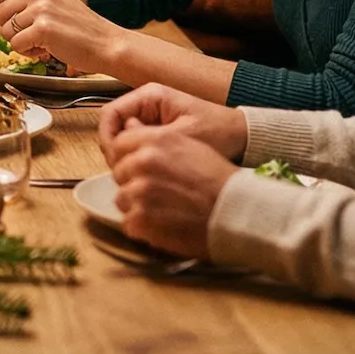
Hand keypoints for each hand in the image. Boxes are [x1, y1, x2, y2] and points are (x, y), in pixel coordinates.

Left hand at [0, 0, 122, 73]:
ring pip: (6, 31)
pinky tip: (47, 47)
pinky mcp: (42, 28)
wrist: (105, 42)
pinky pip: (17, 44)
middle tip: (35, 32)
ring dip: (20, 42)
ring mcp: (41, 8)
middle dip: (11, 28)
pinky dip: (28, 51)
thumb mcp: (53, 2)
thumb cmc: (76, 27)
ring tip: (44, 39)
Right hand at [99, 83, 248, 163]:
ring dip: (125, 157)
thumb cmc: (217, 131)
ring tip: (138, 174)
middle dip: (116, 150)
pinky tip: (146, 172)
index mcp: (150, 96)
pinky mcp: (157, 132)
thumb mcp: (182, 136)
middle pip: (114, 128)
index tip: (115, 159)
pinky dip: (136, 159)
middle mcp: (146, 104)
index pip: (110, 113)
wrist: (242, 136)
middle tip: (126, 172)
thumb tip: (120, 142)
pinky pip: (136, 145)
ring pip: (123, 139)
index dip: (107, 137)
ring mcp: (150, 118)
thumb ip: (149, 136)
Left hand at [106, 126, 239, 258]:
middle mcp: (142, 162)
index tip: (139, 168)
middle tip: (158, 193)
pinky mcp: (139, 218)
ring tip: (163, 210)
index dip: (128, 157)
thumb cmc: (218, 179)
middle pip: (119, 173)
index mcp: (154, 141)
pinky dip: (142, 227)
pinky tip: (163, 224)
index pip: (119, 144)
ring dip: (137, 205)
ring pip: (122, 198)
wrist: (235, 210)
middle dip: (133, 182)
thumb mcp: (190, 144)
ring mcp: (138, 191)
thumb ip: (155, 135)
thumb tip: (128, 126)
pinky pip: (128, 222)